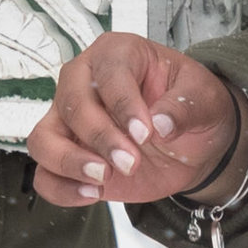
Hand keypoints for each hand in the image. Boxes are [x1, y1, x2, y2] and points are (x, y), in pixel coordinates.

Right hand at [30, 33, 245, 211]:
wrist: (191, 142)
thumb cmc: (191, 106)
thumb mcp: (204, 98)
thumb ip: (185, 106)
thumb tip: (160, 122)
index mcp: (118, 53)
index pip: (109, 73)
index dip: (124, 105)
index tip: (146, 132)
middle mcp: (83, 82)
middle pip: (71, 105)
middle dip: (101, 137)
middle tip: (132, 162)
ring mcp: (69, 121)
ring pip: (43, 139)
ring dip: (70, 162)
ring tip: (105, 178)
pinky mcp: (68, 156)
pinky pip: (45, 175)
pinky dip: (62, 189)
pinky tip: (94, 194)